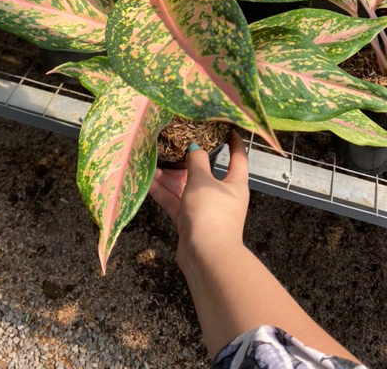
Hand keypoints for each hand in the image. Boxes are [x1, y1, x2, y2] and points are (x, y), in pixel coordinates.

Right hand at [150, 130, 249, 267]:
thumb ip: (197, 161)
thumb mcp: (203, 180)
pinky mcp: (189, 222)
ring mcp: (205, 210)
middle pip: (204, 173)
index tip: (227, 129)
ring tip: (153, 161)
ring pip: (186, 188)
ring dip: (170, 177)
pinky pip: (176, 202)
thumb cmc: (211, 213)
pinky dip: (164, 193)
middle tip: (173, 144)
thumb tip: (196, 147)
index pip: (237, 158)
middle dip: (187, 161)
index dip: (233, 143)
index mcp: (235, 184)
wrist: (206, 256)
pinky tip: (149, 181)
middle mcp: (221, 196)